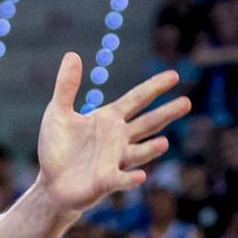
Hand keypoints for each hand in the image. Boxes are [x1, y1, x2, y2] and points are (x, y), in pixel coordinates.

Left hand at [36, 56, 189, 214]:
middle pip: (147, 123)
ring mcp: (115, 161)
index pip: (137, 99)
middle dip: (166, 113)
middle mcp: (118, 139)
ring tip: (164, 142)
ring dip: (152, 149)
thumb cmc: (57, 147)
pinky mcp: (106, 182)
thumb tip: (72, 54)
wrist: (51, 183)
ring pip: (140, 152)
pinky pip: (122, 179)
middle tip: (187, 102)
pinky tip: (141, 175)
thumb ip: (66, 86)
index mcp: (109, 119)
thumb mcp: (58, 112)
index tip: (174, 75)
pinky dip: (131, 178)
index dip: (154, 87)